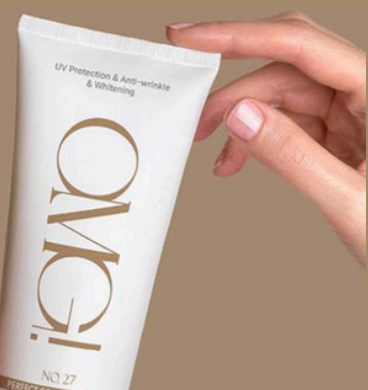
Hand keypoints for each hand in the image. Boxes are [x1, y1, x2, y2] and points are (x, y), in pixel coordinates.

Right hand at [167, 11, 365, 265]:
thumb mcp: (350, 200)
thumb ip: (294, 156)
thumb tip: (242, 117)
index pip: (300, 46)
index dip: (239, 36)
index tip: (192, 39)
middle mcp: (363, 93)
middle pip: (284, 69)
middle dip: (233, 90)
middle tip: (195, 113)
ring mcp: (350, 113)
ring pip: (281, 96)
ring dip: (241, 121)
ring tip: (217, 154)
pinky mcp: (339, 133)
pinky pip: (288, 122)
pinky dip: (257, 140)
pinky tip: (238, 160)